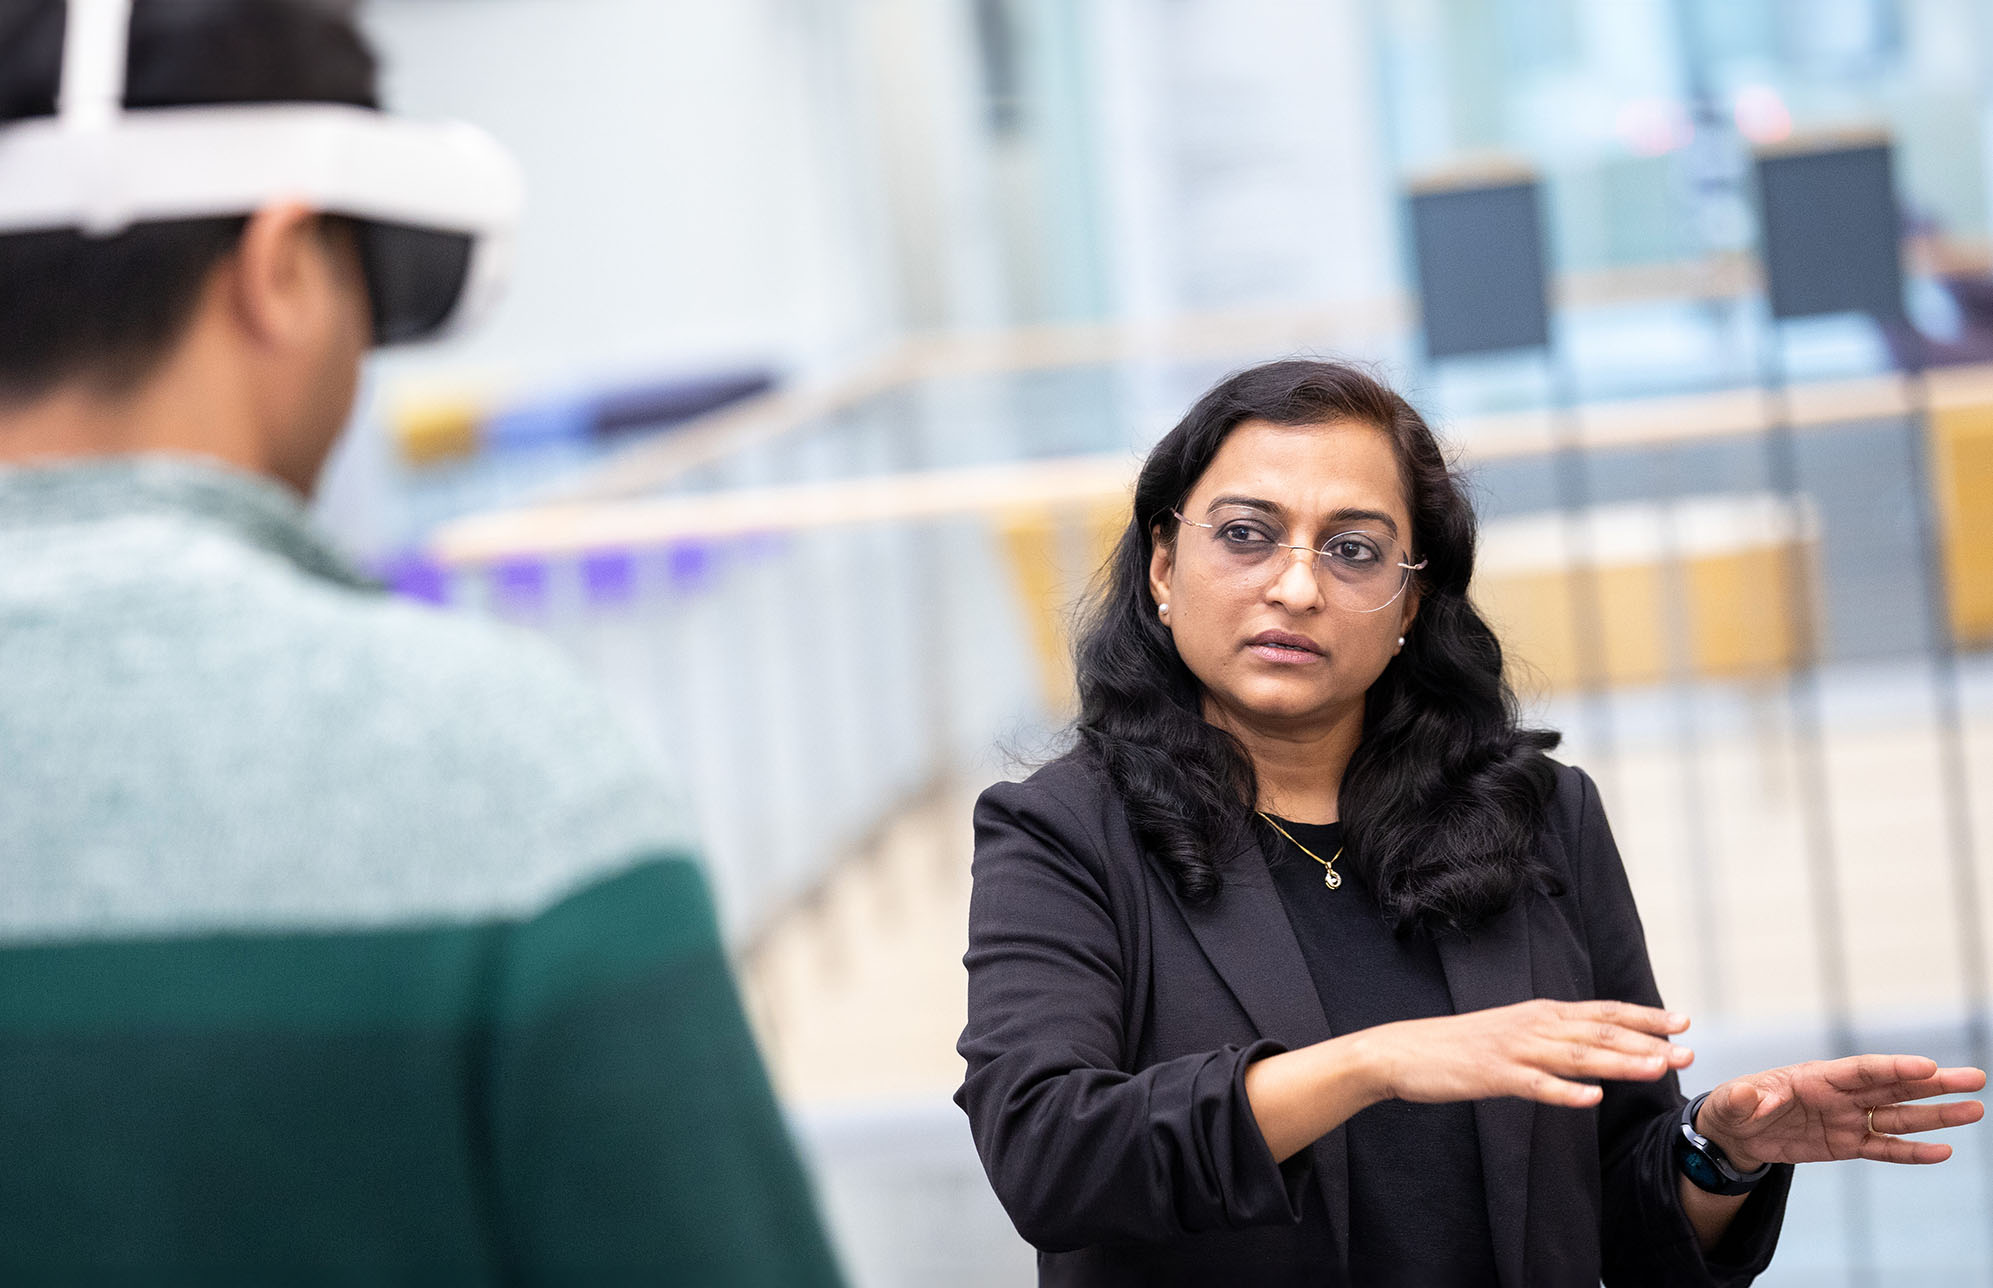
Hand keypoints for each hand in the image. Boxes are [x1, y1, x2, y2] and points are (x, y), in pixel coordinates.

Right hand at [1354, 998, 1693, 1109]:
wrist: (1404, 1050)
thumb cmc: (1460, 1045)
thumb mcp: (1513, 1032)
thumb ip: (1552, 1036)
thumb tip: (1593, 1045)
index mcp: (1540, 1014)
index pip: (1602, 1013)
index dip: (1643, 1017)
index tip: (1682, 1023)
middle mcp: (1533, 1026)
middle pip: (1598, 1034)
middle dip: (1646, 1042)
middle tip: (1687, 1052)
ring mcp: (1514, 1050)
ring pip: (1576, 1056)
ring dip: (1619, 1063)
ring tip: (1655, 1070)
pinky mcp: (1493, 1075)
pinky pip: (1535, 1086)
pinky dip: (1564, 1092)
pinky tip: (1591, 1100)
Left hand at [1696, 1055, 1986, 1169]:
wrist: (1735, 1133)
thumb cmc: (1733, 1108)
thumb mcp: (1730, 1104)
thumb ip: (1744, 1100)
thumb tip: (1752, 1097)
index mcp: (1815, 1077)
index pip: (1862, 1070)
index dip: (1894, 1068)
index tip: (1927, 1066)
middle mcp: (1840, 1096)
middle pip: (1893, 1088)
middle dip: (1933, 1084)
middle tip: (1974, 1078)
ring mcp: (1848, 1120)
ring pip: (1899, 1116)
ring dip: (1936, 1116)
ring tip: (1974, 1109)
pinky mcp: (1847, 1145)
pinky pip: (1885, 1149)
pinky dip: (1913, 1152)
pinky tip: (1943, 1151)